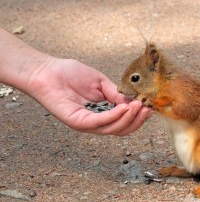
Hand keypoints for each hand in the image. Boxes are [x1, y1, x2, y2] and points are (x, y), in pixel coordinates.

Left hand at [29, 58, 151, 134]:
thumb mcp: (101, 83)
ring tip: (137, 106)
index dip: (138, 116)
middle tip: (147, 108)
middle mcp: (96, 122)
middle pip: (122, 130)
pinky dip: (115, 116)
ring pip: (114, 129)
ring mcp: (87, 124)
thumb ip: (116, 93)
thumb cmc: (70, 74)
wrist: (47, 71)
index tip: (150, 106)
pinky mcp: (78, 122)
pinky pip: (100, 123)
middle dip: (137, 120)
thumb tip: (134, 101)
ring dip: (129, 118)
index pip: (124, 121)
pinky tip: (124, 107)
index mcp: (102, 113)